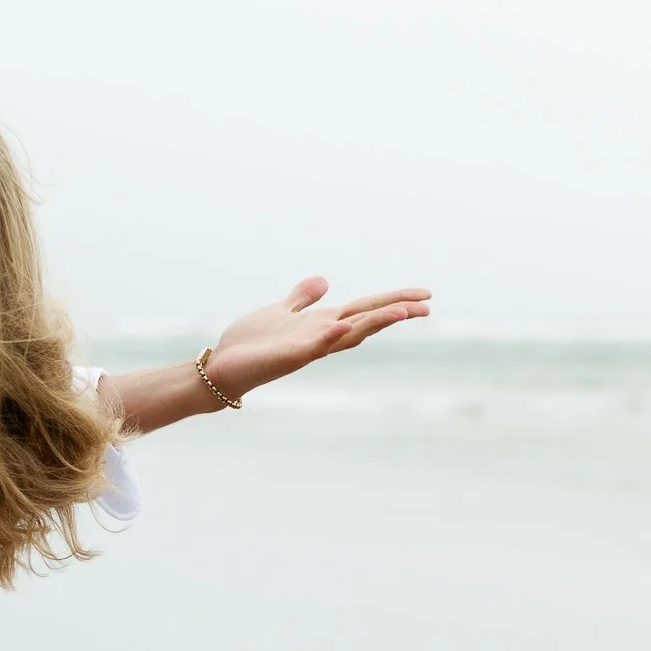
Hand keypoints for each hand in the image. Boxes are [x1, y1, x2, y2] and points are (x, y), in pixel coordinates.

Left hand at [202, 277, 431, 399]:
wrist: (222, 369)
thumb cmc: (250, 344)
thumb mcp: (279, 312)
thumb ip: (301, 299)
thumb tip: (324, 281)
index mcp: (320, 324)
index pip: (363, 310)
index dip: (391, 300)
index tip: (422, 294)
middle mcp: (320, 336)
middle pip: (365, 321)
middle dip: (395, 312)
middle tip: (428, 305)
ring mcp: (307, 348)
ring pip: (348, 335)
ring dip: (374, 323)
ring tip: (402, 311)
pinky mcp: (289, 356)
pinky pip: (313, 346)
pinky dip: (328, 336)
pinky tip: (342, 325)